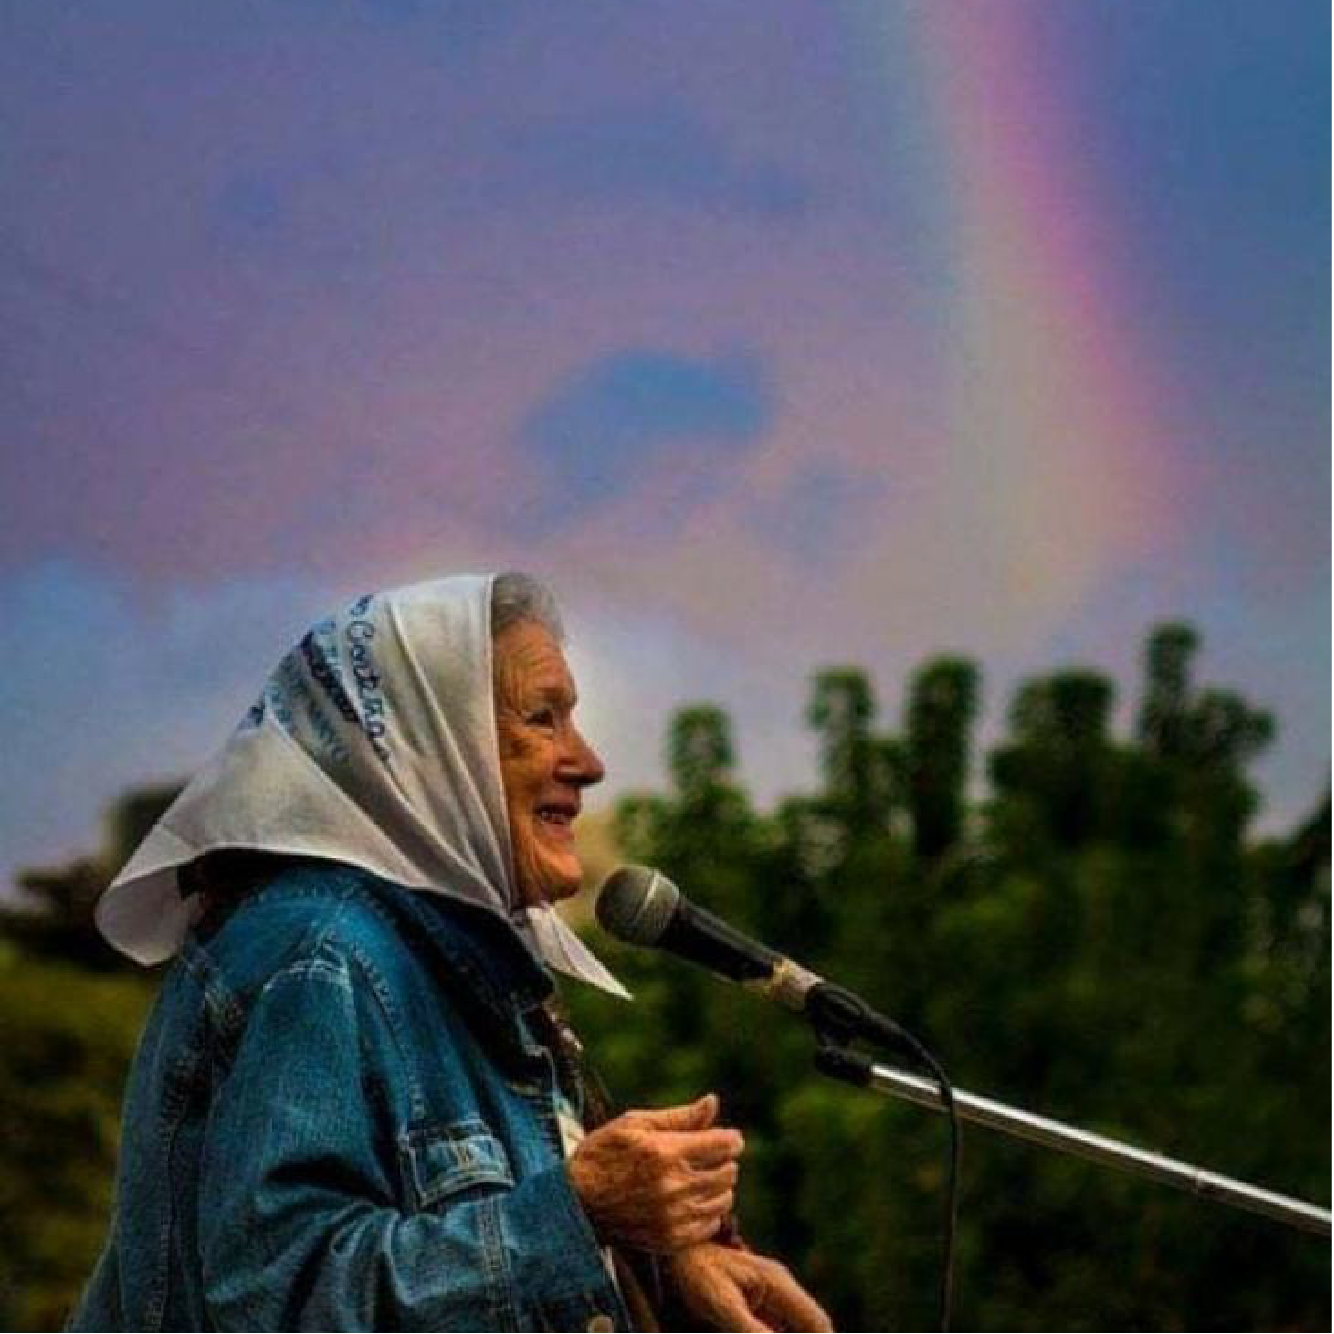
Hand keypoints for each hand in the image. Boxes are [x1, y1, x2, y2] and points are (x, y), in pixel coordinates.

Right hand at [567, 1093, 742, 1251]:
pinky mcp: (668, 1240)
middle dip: (725, 1161)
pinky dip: (709, 1212)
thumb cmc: (604, 1153)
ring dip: (720, 1187)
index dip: (732, 1140)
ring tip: (702, 1179)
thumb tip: (713, 1102)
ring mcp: (671, 1217)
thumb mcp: (635, 1124)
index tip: (729, 1139)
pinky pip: (709, 1226)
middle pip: (727, 1173)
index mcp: (664, 1152)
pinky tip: (692, 1202)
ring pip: (723, 1200)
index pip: (723, 1145)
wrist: (575, 1202)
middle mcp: (672, 1186)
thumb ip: (679, 1117)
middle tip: (712, 1157)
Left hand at [667, 1243, 833, 1332]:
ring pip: (799, 1324)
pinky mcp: (761, 1299)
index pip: (816, 1321)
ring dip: (800, 1333)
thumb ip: (750, 1328)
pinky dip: (783, 1331)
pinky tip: (769, 1331)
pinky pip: (782, 1324)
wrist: (680, 1251)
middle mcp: (781, 1286)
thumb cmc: (698, 1274)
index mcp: (777, 1284)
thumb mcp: (721, 1304)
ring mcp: (773, 1291)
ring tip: (771, 1332)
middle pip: (813, 1324)